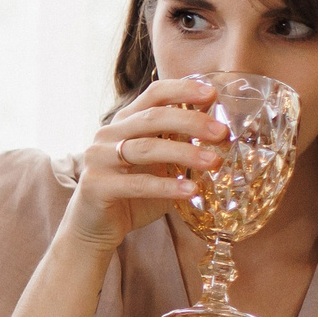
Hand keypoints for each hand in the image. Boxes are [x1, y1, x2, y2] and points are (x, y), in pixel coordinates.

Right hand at [63, 75, 228, 250]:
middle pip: (153, 117)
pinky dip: (167, 186)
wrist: (95, 226)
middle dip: (190, 121)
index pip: (154, 95)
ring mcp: (99, 158)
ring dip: (184, 153)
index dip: (183, 90)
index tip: (212, 94)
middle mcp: (108, 134)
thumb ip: (180, 147)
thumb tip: (223, 136)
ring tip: (213, 162)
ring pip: (146, 148)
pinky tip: (191, 190)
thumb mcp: (160, 165)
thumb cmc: (133, 193)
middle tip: (221, 132)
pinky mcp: (96, 185)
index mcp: (125, 122)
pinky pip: (138, 184)